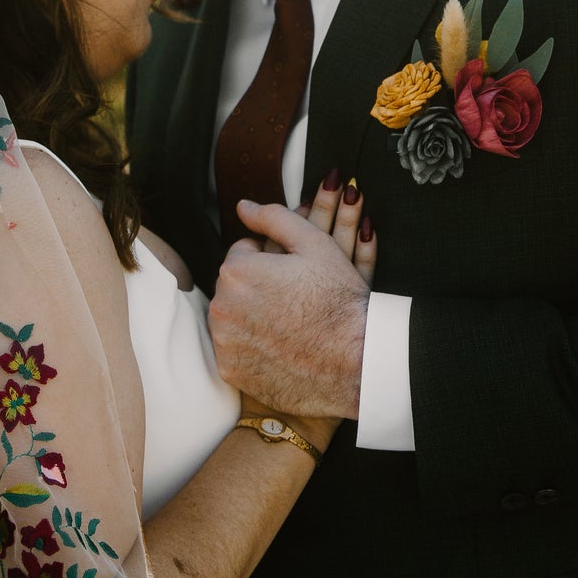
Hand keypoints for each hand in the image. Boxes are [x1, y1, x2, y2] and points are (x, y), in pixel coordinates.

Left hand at [209, 177, 375, 420]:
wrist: (356, 363)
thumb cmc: (338, 301)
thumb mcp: (315, 245)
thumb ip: (274, 218)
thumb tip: (244, 206)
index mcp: (237, 270)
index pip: (244, 253)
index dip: (272, 261)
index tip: (294, 276)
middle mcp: (221, 306)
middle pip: (234, 286)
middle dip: (257, 287)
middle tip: (293, 299)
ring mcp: (224, 342)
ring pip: (232, 317)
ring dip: (251, 316)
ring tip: (288, 323)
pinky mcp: (231, 371)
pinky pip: (235, 350)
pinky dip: (251, 347)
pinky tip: (280, 346)